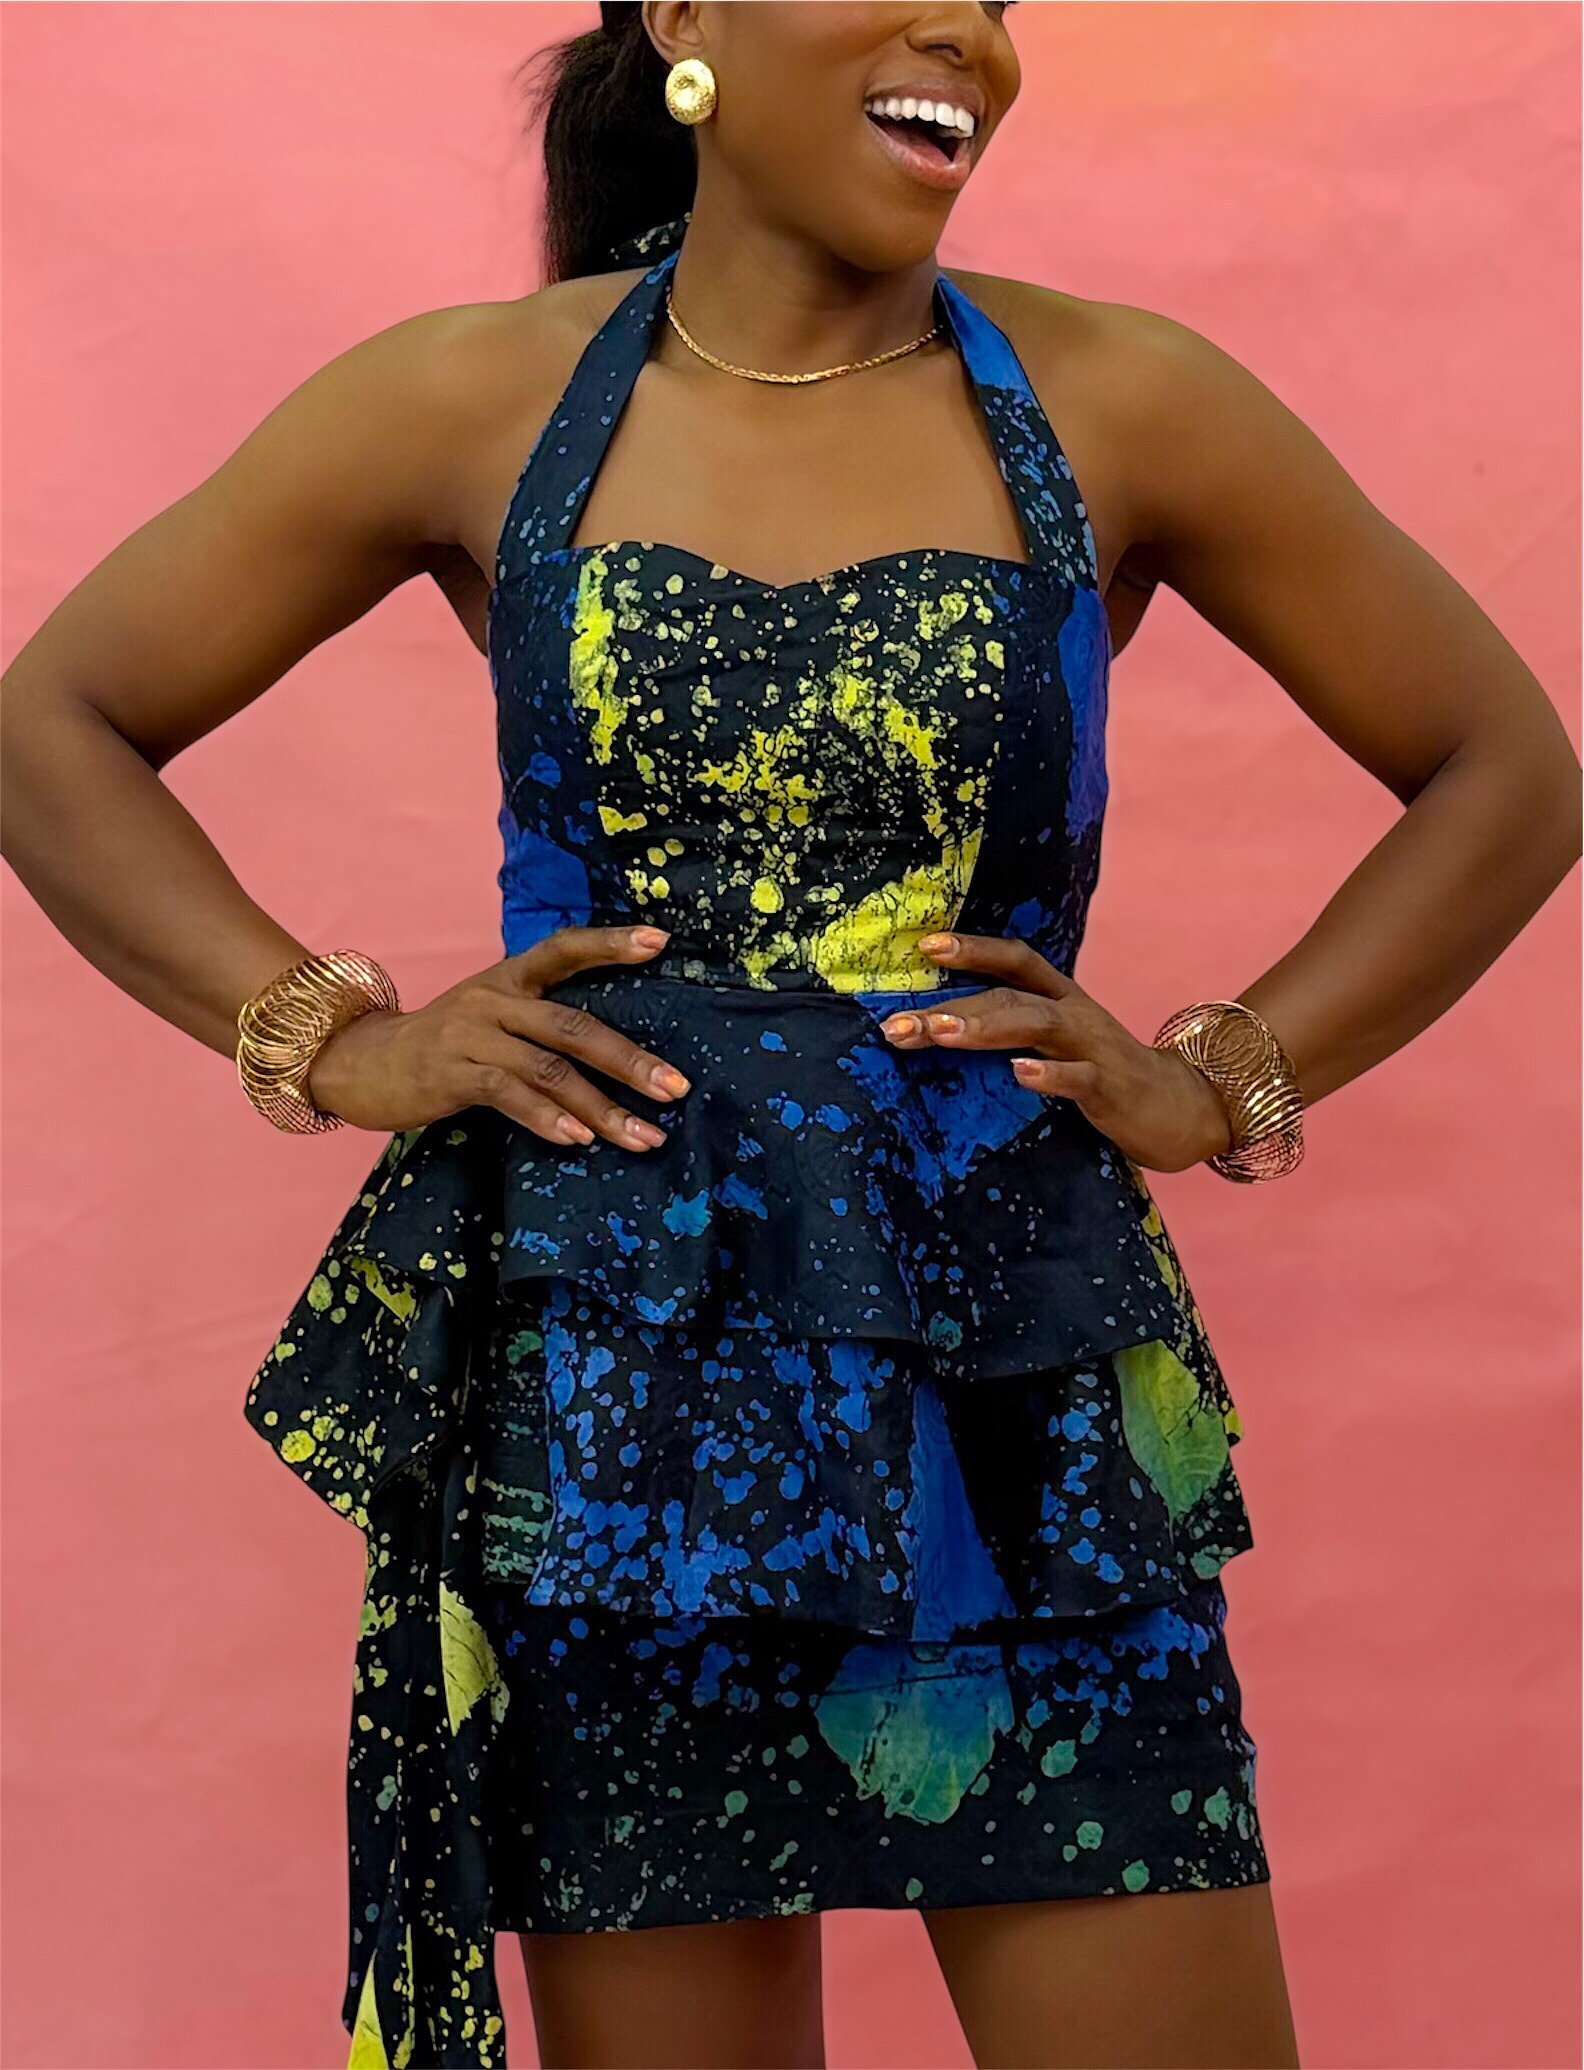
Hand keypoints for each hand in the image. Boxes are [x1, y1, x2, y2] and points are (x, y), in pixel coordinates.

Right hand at [305, 925, 691, 1147]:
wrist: (356, 1062)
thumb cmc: (439, 1045)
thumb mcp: (488, 1015)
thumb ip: (538, 1022)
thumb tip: (614, 1053)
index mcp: (508, 977)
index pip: (564, 949)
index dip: (610, 944)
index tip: (660, 941)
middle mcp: (493, 999)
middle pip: (574, 1026)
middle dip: (631, 1061)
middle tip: (676, 1088)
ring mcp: (470, 1035)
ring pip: (551, 1070)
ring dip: (604, 1108)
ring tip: (645, 1137)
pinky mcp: (450, 1074)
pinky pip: (509, 1094)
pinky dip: (548, 1118)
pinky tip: (580, 1139)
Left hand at [879, 932, 1234, 1174]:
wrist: (1180, 1108)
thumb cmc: (1101, 1074)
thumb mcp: (1056, 1043)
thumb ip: (1010, 1031)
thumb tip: (935, 1030)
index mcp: (1060, 997)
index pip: (1015, 960)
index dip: (973, 949)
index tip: (925, 946)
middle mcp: (1074, 1012)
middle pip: (1008, 997)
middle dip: (950, 1007)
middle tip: (896, 1025)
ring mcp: (1094, 1046)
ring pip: (1036, 1026)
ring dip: (984, 1028)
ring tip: (939, 1033)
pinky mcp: (1111, 1087)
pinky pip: (1079, 1077)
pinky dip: (1049, 1074)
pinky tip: (1018, 1073)